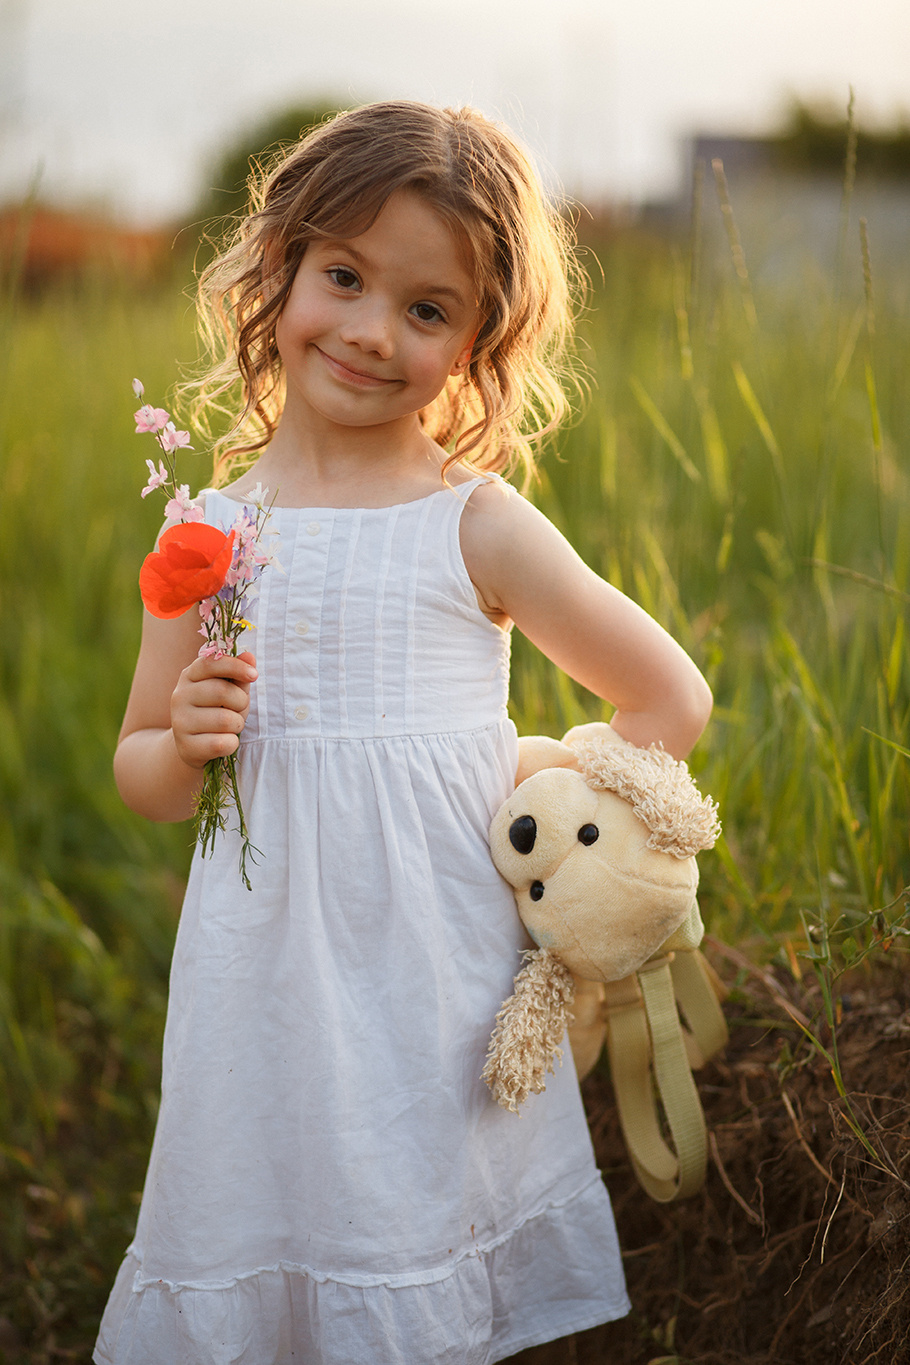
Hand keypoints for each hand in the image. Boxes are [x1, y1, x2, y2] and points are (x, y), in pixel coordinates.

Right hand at [170, 650, 257, 768]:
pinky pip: (222, 744)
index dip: (235, 666)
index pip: (211, 663)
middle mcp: (179, 696)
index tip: (254, 675)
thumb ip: (238, 674)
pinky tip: (224, 742)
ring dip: (237, 724)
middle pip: (222, 691)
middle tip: (238, 710)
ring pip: (225, 720)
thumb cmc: (216, 711)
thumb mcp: (229, 690)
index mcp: (190, 675)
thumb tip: (249, 656)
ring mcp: (180, 721)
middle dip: (241, 702)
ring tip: (230, 727)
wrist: (194, 745)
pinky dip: (232, 744)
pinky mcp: (186, 746)